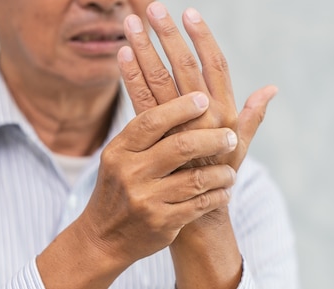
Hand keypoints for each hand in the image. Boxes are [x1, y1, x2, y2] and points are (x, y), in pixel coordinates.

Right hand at [76, 92, 237, 266]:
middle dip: (213, 139)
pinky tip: (224, 191)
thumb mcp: (120, 155)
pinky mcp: (161, 223)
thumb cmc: (119, 187)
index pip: (152, 121)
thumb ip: (145, 130)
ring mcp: (145, 199)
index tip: (204, 99)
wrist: (103, 238)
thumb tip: (178, 94)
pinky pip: (200, 205)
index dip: (180, 108)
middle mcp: (130, 173)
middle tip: (230, 137)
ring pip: (196, 178)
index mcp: (120, 150)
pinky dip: (218, 195)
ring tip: (230, 172)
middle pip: (180, 146)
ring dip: (221, 173)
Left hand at [118, 1, 277, 170]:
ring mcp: (176, 126)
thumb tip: (271, 88)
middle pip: (183, 66)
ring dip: (143, 48)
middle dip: (168, 35)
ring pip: (158, 79)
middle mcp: (201, 116)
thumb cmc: (220, 174)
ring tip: (131, 22)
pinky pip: (139, 101)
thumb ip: (253, 115)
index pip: (215, 66)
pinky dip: (130, 76)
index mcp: (224, 112)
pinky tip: (122, 54)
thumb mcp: (241, 146)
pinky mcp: (153, 137)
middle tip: (154, 8)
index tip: (190, 12)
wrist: (194, 212)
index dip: (202, 38)